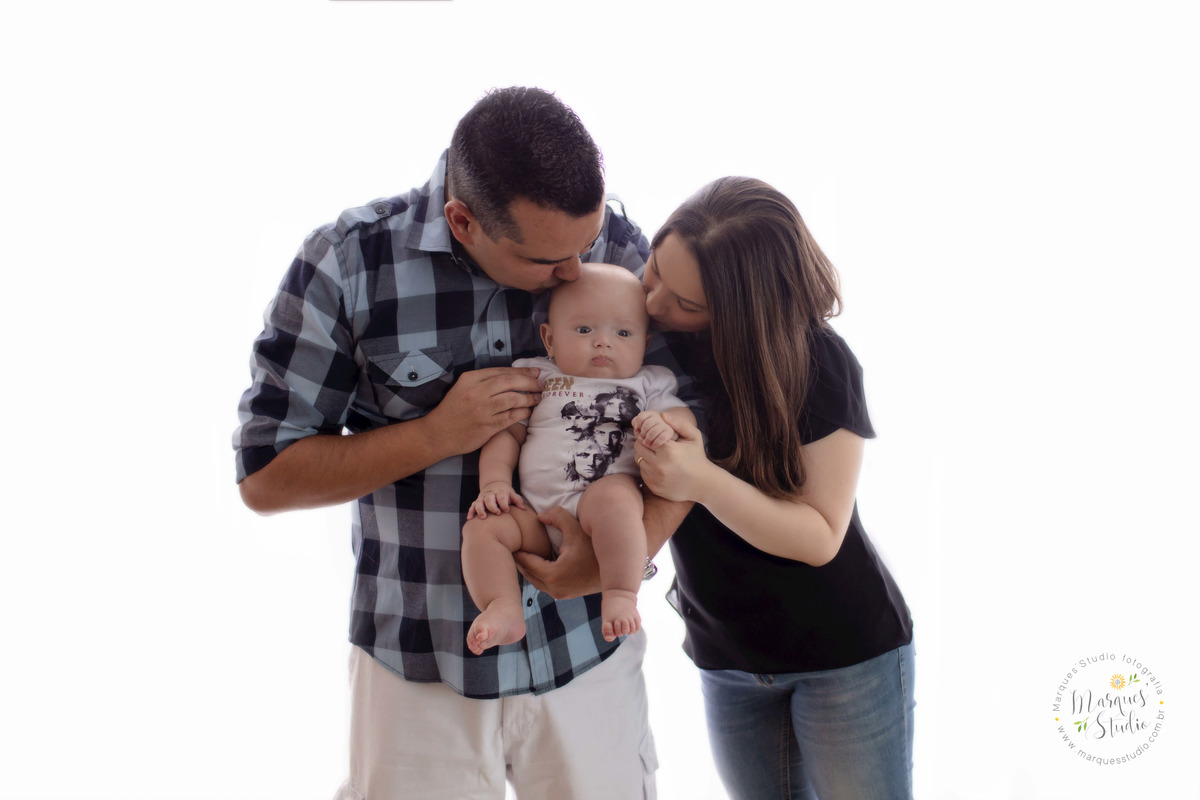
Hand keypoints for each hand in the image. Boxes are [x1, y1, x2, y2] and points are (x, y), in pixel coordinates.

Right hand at [423, 367, 541, 455]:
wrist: (439, 433)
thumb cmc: (453, 409)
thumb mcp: (463, 387)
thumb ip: (483, 381)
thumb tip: (511, 376)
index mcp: (471, 379)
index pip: (501, 371)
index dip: (521, 371)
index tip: (534, 372)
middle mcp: (477, 392)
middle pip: (510, 382)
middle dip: (529, 382)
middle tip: (540, 384)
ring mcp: (483, 410)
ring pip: (513, 399)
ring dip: (529, 398)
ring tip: (537, 398)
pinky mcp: (488, 426)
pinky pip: (511, 416)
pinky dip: (523, 412)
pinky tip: (528, 411)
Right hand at [467, 482, 526, 519]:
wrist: (494, 485)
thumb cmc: (506, 494)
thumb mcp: (512, 495)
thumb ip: (518, 500)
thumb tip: (523, 509)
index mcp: (500, 493)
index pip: (501, 497)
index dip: (504, 503)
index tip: (507, 510)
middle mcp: (490, 495)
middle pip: (489, 499)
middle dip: (492, 506)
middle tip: (497, 513)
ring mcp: (483, 498)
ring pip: (479, 503)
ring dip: (480, 509)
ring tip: (483, 517)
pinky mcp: (477, 502)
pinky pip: (472, 506)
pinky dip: (470, 512)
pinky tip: (470, 518)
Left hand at [514, 506, 601, 598]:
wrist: (617, 567)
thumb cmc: (595, 546)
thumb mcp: (575, 528)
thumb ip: (556, 516)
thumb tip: (539, 517)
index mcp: (553, 575)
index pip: (525, 562)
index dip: (517, 550)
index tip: (509, 539)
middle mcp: (554, 589)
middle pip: (528, 573)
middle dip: (520, 560)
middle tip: (511, 545)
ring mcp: (561, 594)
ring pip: (536, 581)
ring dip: (529, 568)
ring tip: (523, 552)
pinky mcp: (567, 595)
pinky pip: (545, 584)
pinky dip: (539, 573)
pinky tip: (538, 560)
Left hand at [634, 410, 713, 502]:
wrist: (702, 484)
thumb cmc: (697, 457)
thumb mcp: (694, 437)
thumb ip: (679, 423)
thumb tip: (663, 415)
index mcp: (669, 450)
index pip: (645, 436)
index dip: (648, 434)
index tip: (654, 435)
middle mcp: (660, 465)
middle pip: (638, 447)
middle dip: (645, 443)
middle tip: (655, 445)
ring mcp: (655, 478)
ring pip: (639, 460)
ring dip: (645, 456)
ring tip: (659, 456)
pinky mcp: (653, 487)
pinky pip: (643, 472)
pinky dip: (648, 468)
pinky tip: (660, 467)